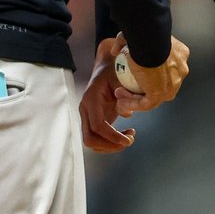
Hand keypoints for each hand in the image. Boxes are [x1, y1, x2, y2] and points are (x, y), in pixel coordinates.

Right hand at [80, 36, 134, 152]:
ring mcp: (87, 116)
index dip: (112, 136)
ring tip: (129, 138)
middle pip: (89, 138)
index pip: (97, 126)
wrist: (106, 67)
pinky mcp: (93, 120)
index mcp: (91, 99)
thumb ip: (125, 94)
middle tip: (128, 141)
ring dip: (110, 146)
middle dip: (109, 146)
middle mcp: (85, 109)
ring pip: (91, 142)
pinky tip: (125, 134)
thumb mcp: (122, 78)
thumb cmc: (116, 71)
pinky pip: (97, 138)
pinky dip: (110, 142)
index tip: (128, 140)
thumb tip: (127, 114)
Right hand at [114, 35, 190, 116]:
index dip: (149, 74)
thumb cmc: (144, 35)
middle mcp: (180, 71)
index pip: (167, 70)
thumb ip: (123, 43)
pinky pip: (145, 104)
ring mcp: (173, 84)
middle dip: (144, 89)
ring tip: (120, 96)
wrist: (149, 40)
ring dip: (135, 99)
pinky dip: (132, 104)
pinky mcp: (162, 93)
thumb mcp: (134, 37)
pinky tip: (120, 102)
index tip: (133, 73)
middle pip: (163, 86)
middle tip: (126, 87)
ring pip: (154, 97)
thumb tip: (116, 51)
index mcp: (179, 56)